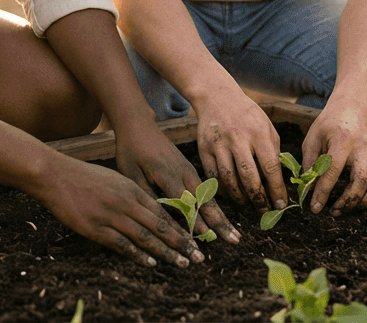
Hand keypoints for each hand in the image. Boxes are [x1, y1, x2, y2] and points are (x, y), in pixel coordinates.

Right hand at [33, 156, 199, 267]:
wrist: (56, 175)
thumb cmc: (83, 176)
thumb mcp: (114, 179)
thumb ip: (131, 193)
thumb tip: (148, 208)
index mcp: (132, 188)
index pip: (163, 210)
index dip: (180, 226)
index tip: (195, 238)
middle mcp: (126, 202)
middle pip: (160, 225)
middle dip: (181, 242)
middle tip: (198, 256)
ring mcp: (111, 216)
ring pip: (145, 237)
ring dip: (165, 252)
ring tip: (182, 263)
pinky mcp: (96, 228)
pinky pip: (122, 244)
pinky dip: (138, 255)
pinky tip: (151, 263)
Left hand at [114, 124, 239, 243]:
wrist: (139, 125)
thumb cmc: (131, 151)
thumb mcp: (131, 174)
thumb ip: (146, 195)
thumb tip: (160, 219)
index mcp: (168, 174)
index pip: (185, 203)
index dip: (196, 223)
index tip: (206, 241)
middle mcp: (183, 173)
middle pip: (205, 202)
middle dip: (220, 223)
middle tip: (234, 241)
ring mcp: (189, 170)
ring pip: (208, 198)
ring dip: (221, 217)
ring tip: (235, 235)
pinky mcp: (189, 169)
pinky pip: (204, 191)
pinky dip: (214, 207)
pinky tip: (221, 219)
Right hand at [192, 89, 287, 213]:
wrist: (217, 97)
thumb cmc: (247, 115)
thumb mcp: (267, 126)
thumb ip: (273, 151)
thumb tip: (278, 180)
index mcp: (258, 133)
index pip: (270, 167)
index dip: (277, 189)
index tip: (282, 204)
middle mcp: (238, 139)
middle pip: (249, 177)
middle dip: (259, 199)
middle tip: (265, 211)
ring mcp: (219, 145)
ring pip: (229, 179)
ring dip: (240, 198)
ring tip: (248, 205)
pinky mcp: (204, 149)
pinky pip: (213, 176)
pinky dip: (222, 189)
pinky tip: (231, 194)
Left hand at [302, 104, 366, 214]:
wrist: (352, 110)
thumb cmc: (329, 125)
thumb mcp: (313, 138)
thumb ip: (310, 162)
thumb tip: (306, 187)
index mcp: (342, 141)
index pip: (333, 170)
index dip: (323, 191)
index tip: (315, 207)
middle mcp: (362, 149)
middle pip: (361, 179)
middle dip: (348, 200)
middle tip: (333, 211)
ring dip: (363, 202)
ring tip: (346, 209)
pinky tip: (362, 202)